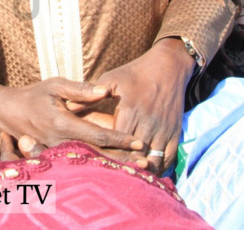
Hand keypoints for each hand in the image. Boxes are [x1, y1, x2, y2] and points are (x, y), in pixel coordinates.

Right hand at [0, 78, 145, 158]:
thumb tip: (105, 90)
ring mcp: (57, 152)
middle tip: (146, 161)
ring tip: (137, 168)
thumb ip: (80, 90)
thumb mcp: (55, 85)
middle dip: (122, 158)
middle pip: (97, 154)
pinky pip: (80, 164)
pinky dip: (99, 167)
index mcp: (62, 123)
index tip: (138, 141)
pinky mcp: (56, 157)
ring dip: (114, 166)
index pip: (96, 135)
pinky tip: (116, 169)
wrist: (9, 113)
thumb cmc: (34, 95)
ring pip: (90, 162)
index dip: (119, 139)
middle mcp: (61, 142)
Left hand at [93, 39, 194, 172]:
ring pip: (153, 159)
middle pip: (134, 154)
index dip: (106, 152)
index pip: (115, 139)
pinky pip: (169, 157)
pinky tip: (149, 172)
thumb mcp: (112, 78)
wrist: (168, 66)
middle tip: (109, 177)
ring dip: (142, 170)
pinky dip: (160, 167)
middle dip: (123, 165)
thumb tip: (68, 106)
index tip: (94, 161)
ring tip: (128, 177)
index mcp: (130, 110)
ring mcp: (163, 129)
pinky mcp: (175, 132)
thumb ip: (90, 94)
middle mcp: (148, 122)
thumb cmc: (135, 73)